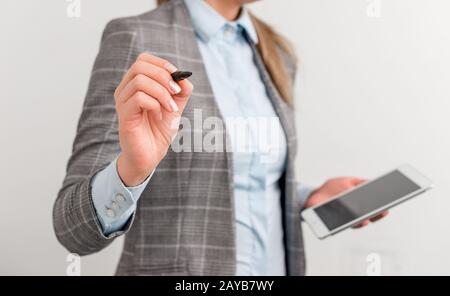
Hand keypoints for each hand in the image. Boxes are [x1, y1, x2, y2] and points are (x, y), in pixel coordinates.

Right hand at [114, 53, 192, 185]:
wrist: (151, 155)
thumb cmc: (159, 130)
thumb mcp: (176, 106)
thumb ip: (182, 90)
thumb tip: (184, 77)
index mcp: (135, 84)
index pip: (143, 59)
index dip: (162, 64)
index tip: (177, 78)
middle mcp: (125, 90)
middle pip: (140, 66)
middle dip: (163, 76)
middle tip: (176, 92)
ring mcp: (122, 102)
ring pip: (140, 81)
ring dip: (161, 92)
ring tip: (170, 108)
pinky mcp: (124, 115)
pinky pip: (139, 98)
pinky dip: (155, 104)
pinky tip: (159, 116)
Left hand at [305, 177, 388, 227]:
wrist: (311, 196)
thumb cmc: (329, 189)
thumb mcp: (346, 182)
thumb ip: (359, 183)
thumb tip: (374, 182)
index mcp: (358, 204)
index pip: (374, 206)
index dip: (384, 204)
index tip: (394, 200)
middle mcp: (354, 214)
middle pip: (370, 216)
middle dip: (378, 213)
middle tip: (386, 209)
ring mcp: (345, 219)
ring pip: (360, 222)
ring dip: (367, 219)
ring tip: (374, 215)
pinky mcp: (336, 223)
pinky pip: (346, 224)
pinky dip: (355, 222)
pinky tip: (361, 219)